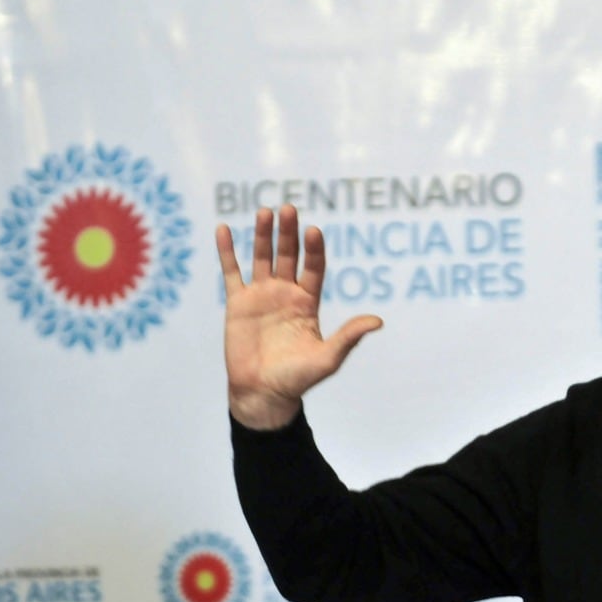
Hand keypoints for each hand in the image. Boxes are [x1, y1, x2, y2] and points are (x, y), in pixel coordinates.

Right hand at [216, 205, 382, 428]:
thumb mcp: (328, 358)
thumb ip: (349, 336)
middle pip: (289, 255)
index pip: (314, 268)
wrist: (263, 393)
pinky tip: (223, 229)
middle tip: (288, 209)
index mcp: (308, 302)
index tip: (314, 231)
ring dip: (262, 235)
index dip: (314, 250)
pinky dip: (227, 251)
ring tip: (265, 211)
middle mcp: (286, 293)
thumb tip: (378, 321)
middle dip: (288, 233)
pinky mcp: (238, 303)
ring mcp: (261, 295)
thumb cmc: (298, 378)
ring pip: (262, 257)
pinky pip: (231, 272)